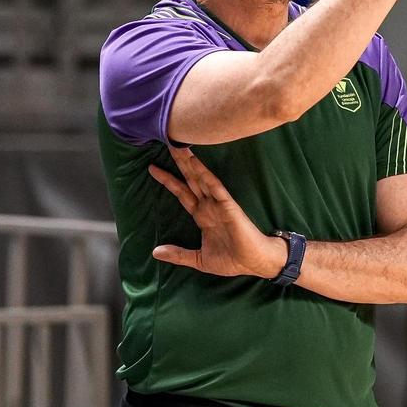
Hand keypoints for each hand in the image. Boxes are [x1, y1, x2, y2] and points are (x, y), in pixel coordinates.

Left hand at [148, 147, 287, 278]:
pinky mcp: (229, 205)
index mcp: (202, 216)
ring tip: (178, 146)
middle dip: (178, 163)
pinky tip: (195, 164)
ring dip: (190, 163)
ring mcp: (218, 204)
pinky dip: (205, 175)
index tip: (152, 168)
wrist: (254, 264)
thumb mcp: (199, 259)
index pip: (181, 193)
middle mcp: (208, 205)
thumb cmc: (232, 260)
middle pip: (189, 180)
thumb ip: (178, 254)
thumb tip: (155, 252)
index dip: (168, 181)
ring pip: (201, 178)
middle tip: (166, 142)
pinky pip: (215, 187)